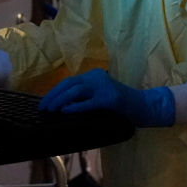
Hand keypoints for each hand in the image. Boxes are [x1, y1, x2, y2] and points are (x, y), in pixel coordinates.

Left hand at [39, 68, 174, 126]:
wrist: (144, 106)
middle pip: (69, 84)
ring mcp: (104, 87)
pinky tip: (65, 111)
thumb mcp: (100, 97)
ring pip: (76, 91)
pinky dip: (75, 106)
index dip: (55, 92)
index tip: (44, 102)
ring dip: (60, 101)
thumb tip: (61, 106)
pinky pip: (88, 102)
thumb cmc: (120, 105)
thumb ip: (84, 97)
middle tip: (43, 108)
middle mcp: (97, 77)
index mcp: (94, 75)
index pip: (69, 81)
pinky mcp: (110, 99)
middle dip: (53, 96)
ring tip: (51, 110)